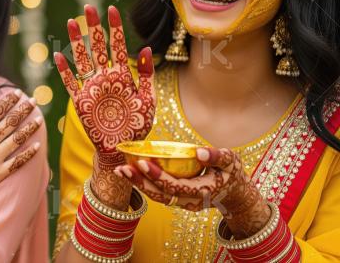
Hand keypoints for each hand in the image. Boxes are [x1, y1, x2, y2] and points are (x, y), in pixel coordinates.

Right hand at [0, 90, 42, 246]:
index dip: (8, 101)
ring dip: (30, 127)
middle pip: (10, 122)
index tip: (18, 93)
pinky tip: (37, 145)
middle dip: (23, 109)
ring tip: (39, 119)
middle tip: (34, 101)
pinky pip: (18, 162)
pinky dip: (29, 153)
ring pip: (17, 139)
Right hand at [54, 5, 154, 152]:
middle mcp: (105, 77)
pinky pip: (70, 82)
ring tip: (71, 22)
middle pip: (97, 47)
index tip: (111, 9)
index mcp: (122, 75)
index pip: (118, 46)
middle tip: (89, 7)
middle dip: (94, 27)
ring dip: (76, 41)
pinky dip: (64, 70)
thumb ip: (146, 74)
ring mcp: (91, 87)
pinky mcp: (80, 101)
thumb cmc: (137, 126)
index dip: (115, 28)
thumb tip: (145, 47)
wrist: (122, 149)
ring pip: (82, 59)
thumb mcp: (148, 99)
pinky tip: (58, 56)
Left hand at [116, 147, 270, 237]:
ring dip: (138, 184)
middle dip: (141, 182)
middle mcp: (189, 201)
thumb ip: (217, 156)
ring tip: (120, 171)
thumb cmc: (232, 174)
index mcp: (202, 191)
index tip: (143, 163)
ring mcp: (182, 203)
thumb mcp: (231, 162)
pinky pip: (158, 193)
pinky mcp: (177, 200)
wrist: (235, 194)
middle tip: (123, 168)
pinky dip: (143, 184)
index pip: (176, 186)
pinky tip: (130, 172)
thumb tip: (199, 152)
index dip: (158, 176)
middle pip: (161, 194)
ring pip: (157, 196)